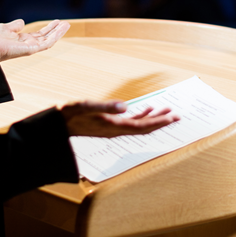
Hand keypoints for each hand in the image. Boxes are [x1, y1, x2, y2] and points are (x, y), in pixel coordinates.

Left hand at [0, 19, 69, 61]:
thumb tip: (22, 22)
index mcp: (23, 39)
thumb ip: (15, 26)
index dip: (48, 28)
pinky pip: (47, 43)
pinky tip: (61, 29)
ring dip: (58, 33)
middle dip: (56, 30)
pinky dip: (55, 36)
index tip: (56, 22)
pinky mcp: (32, 49)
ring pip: (49, 40)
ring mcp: (31, 47)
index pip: (39, 34)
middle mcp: (28, 44)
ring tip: (67, 25)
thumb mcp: (5, 28)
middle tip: (65, 24)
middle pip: (46, 37)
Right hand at [59, 100, 178, 137]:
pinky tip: (146, 109)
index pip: (142, 126)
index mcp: (114, 126)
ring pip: (139, 125)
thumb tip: (126, 106)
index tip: (174, 117)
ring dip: (154, 119)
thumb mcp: (85, 106)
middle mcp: (116, 130)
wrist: (57, 126)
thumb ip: (105, 106)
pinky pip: (130, 122)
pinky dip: (141, 116)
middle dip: (162, 122)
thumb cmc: (69, 115)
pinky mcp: (109, 125)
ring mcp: (113, 128)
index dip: (159, 122)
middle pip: (145, 128)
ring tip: (168, 111)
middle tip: (178, 116)